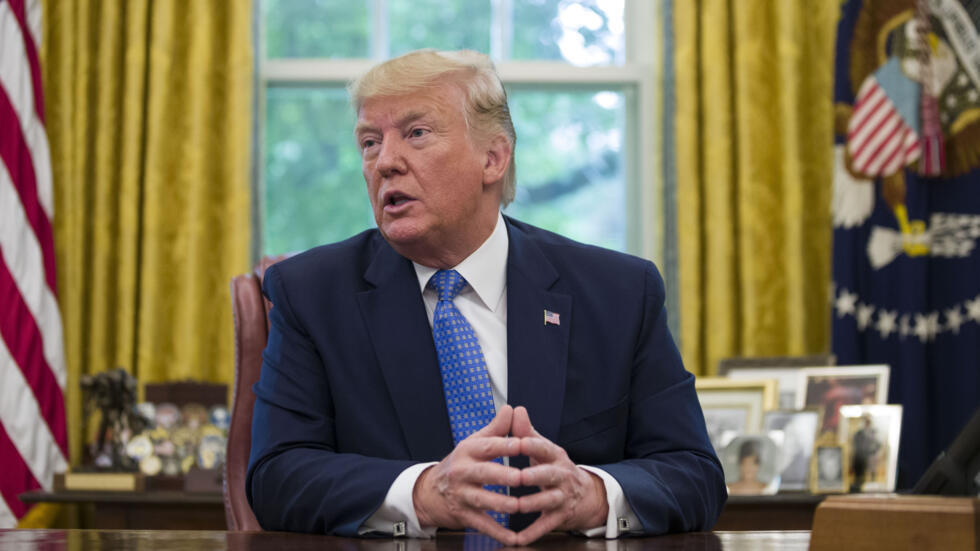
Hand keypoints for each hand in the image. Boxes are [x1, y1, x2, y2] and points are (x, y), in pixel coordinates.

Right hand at [413, 405, 521, 544]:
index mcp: (468, 451)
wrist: (430, 492)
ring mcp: (461, 494)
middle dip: (503, 476)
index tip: (524, 444)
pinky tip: (513, 538)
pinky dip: (497, 532)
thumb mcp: (474, 443)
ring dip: (501, 505)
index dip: (506, 445)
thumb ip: (496, 429)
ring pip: (482, 500)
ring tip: (518, 507)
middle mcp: (462, 472)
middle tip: (522, 477)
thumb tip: (512, 409)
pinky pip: (482, 524)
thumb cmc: (461, 463)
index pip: (488, 446)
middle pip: (484, 473)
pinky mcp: (463, 515)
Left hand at [512, 406, 607, 544]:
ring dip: (532, 504)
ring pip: (548, 501)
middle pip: (550, 474)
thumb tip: (515, 409)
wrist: (585, 496)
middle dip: (536, 475)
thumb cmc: (554, 467)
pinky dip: (532, 533)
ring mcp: (562, 497)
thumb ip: (527, 432)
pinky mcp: (559, 517)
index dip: (532, 444)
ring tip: (516, 507)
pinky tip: (517, 539)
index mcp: (555, 456)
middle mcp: (561, 475)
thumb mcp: (544, 449)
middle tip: (519, 476)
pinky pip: (545, 525)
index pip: (545, 447)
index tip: (518, 440)